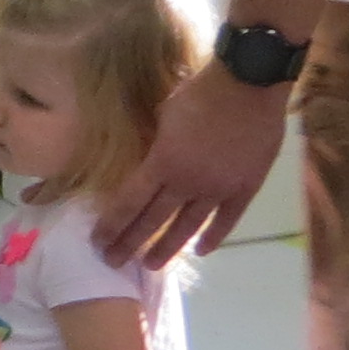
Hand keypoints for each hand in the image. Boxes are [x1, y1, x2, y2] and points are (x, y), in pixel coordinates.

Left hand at [95, 61, 290, 268]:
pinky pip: (227, 220)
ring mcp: (218, 189)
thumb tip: (150, 160)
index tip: (99, 243)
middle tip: (114, 263)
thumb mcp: (164, 114)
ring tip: (150, 265)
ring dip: (167, 248)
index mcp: (162, 162)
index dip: (112, 225)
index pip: (130, 202)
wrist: (249, 84)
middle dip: (130, 244)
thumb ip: (157, 144)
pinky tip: (200, 251)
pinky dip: (213, 237)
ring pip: (188, 227)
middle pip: (153, 221)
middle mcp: (187, 182)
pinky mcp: (245, 188)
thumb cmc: (201, 92)